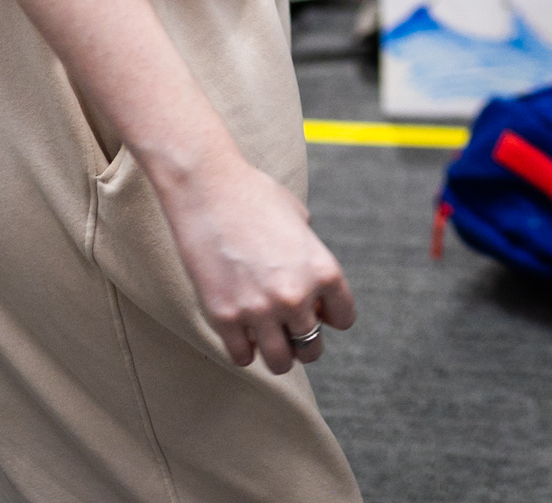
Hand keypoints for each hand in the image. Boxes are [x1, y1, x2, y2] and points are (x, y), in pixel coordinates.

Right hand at [157, 152, 358, 373]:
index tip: (316, 312)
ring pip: (280, 362)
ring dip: (278, 355)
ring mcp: (260, 310)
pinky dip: (244, 350)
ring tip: (269, 340)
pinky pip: (242, 356)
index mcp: (323, 270)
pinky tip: (241, 334)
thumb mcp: (300, 222)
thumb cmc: (255, 196)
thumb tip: (313, 291)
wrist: (208, 188)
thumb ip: (310, 258)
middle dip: (304, 343)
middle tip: (290, 332)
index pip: (343, 318)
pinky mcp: (224, 317)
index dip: (330, 316)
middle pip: (312, 347)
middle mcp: (297, 295)